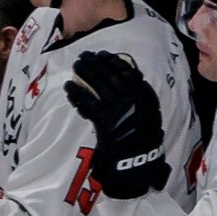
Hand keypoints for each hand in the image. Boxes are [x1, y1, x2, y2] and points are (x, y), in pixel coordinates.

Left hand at [64, 52, 169, 200]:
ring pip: (98, 85)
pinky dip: (76, 93)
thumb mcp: (148, 113)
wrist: (139, 160)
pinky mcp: (104, 121)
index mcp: (144, 96)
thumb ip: (139, 96)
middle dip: (95, 64)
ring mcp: (118, 110)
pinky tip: (69, 86)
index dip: (113, 62)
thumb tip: (129, 76)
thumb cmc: (143, 138)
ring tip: (76, 65)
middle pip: (110, 76)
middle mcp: (132, 99)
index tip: (103, 55)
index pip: (127, 72)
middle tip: (84, 56)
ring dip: (85, 73)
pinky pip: (87, 103)